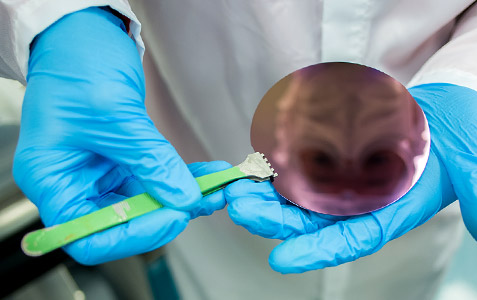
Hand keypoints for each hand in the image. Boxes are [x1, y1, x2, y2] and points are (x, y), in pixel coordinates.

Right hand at [13, 7, 228, 264]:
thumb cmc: (76, 65)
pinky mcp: (121, 158)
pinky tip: (205, 175)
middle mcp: (73, 182)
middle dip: (165, 214)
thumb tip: (184, 197)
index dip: (133, 235)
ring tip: (214, 188)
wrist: (81, 34)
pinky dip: (180, 178)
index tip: (172, 217)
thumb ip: (150, 160)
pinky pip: (153, 178)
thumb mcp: (114, 115)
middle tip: (200, 200)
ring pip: (144, 201)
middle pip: (120, 222)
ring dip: (180, 196)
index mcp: (52, 180)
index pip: (89, 236)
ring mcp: (99, 171)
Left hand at [226, 83, 476, 272]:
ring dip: (266, 193)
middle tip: (242, 208)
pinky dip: (275, 164)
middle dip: (276, 218)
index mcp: (392, 211)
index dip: (319, 249)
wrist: (452, 108)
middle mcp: (362, 200)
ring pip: (300, 194)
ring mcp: (347, 177)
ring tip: (235, 189)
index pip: (353, 238)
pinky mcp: (336, 153)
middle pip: (314, 218)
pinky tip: (250, 163)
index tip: (281, 259)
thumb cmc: (465, 139)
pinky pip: (301, 162)